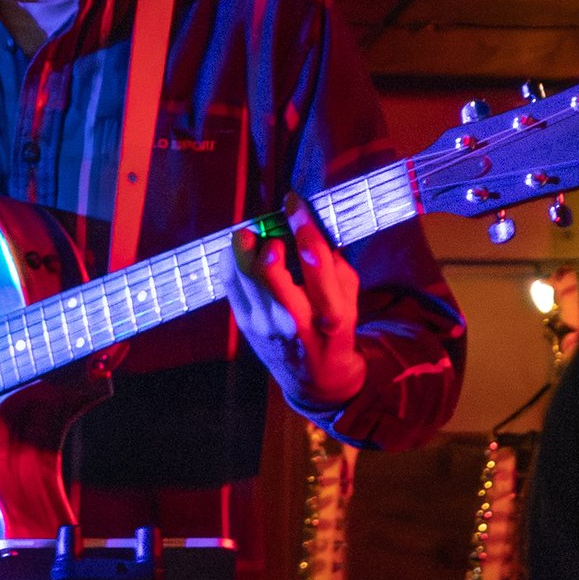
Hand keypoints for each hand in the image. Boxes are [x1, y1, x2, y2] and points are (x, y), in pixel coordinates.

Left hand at [226, 200, 365, 418]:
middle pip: (267, 269)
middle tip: (269, 225)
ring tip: (252, 233)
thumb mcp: (349, 297)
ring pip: (241, 273)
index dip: (301, 223)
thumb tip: (308, 220)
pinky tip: (241, 249)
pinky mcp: (244, 325)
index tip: (293, 200)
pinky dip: (231, 258)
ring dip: (244, 244)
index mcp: (330, 313)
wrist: (315, 378)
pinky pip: (229, 281)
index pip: (314, 260)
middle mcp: (294, 321)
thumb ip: (333, 261)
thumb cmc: (336, 328)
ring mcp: (264, 325)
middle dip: (265, 236)